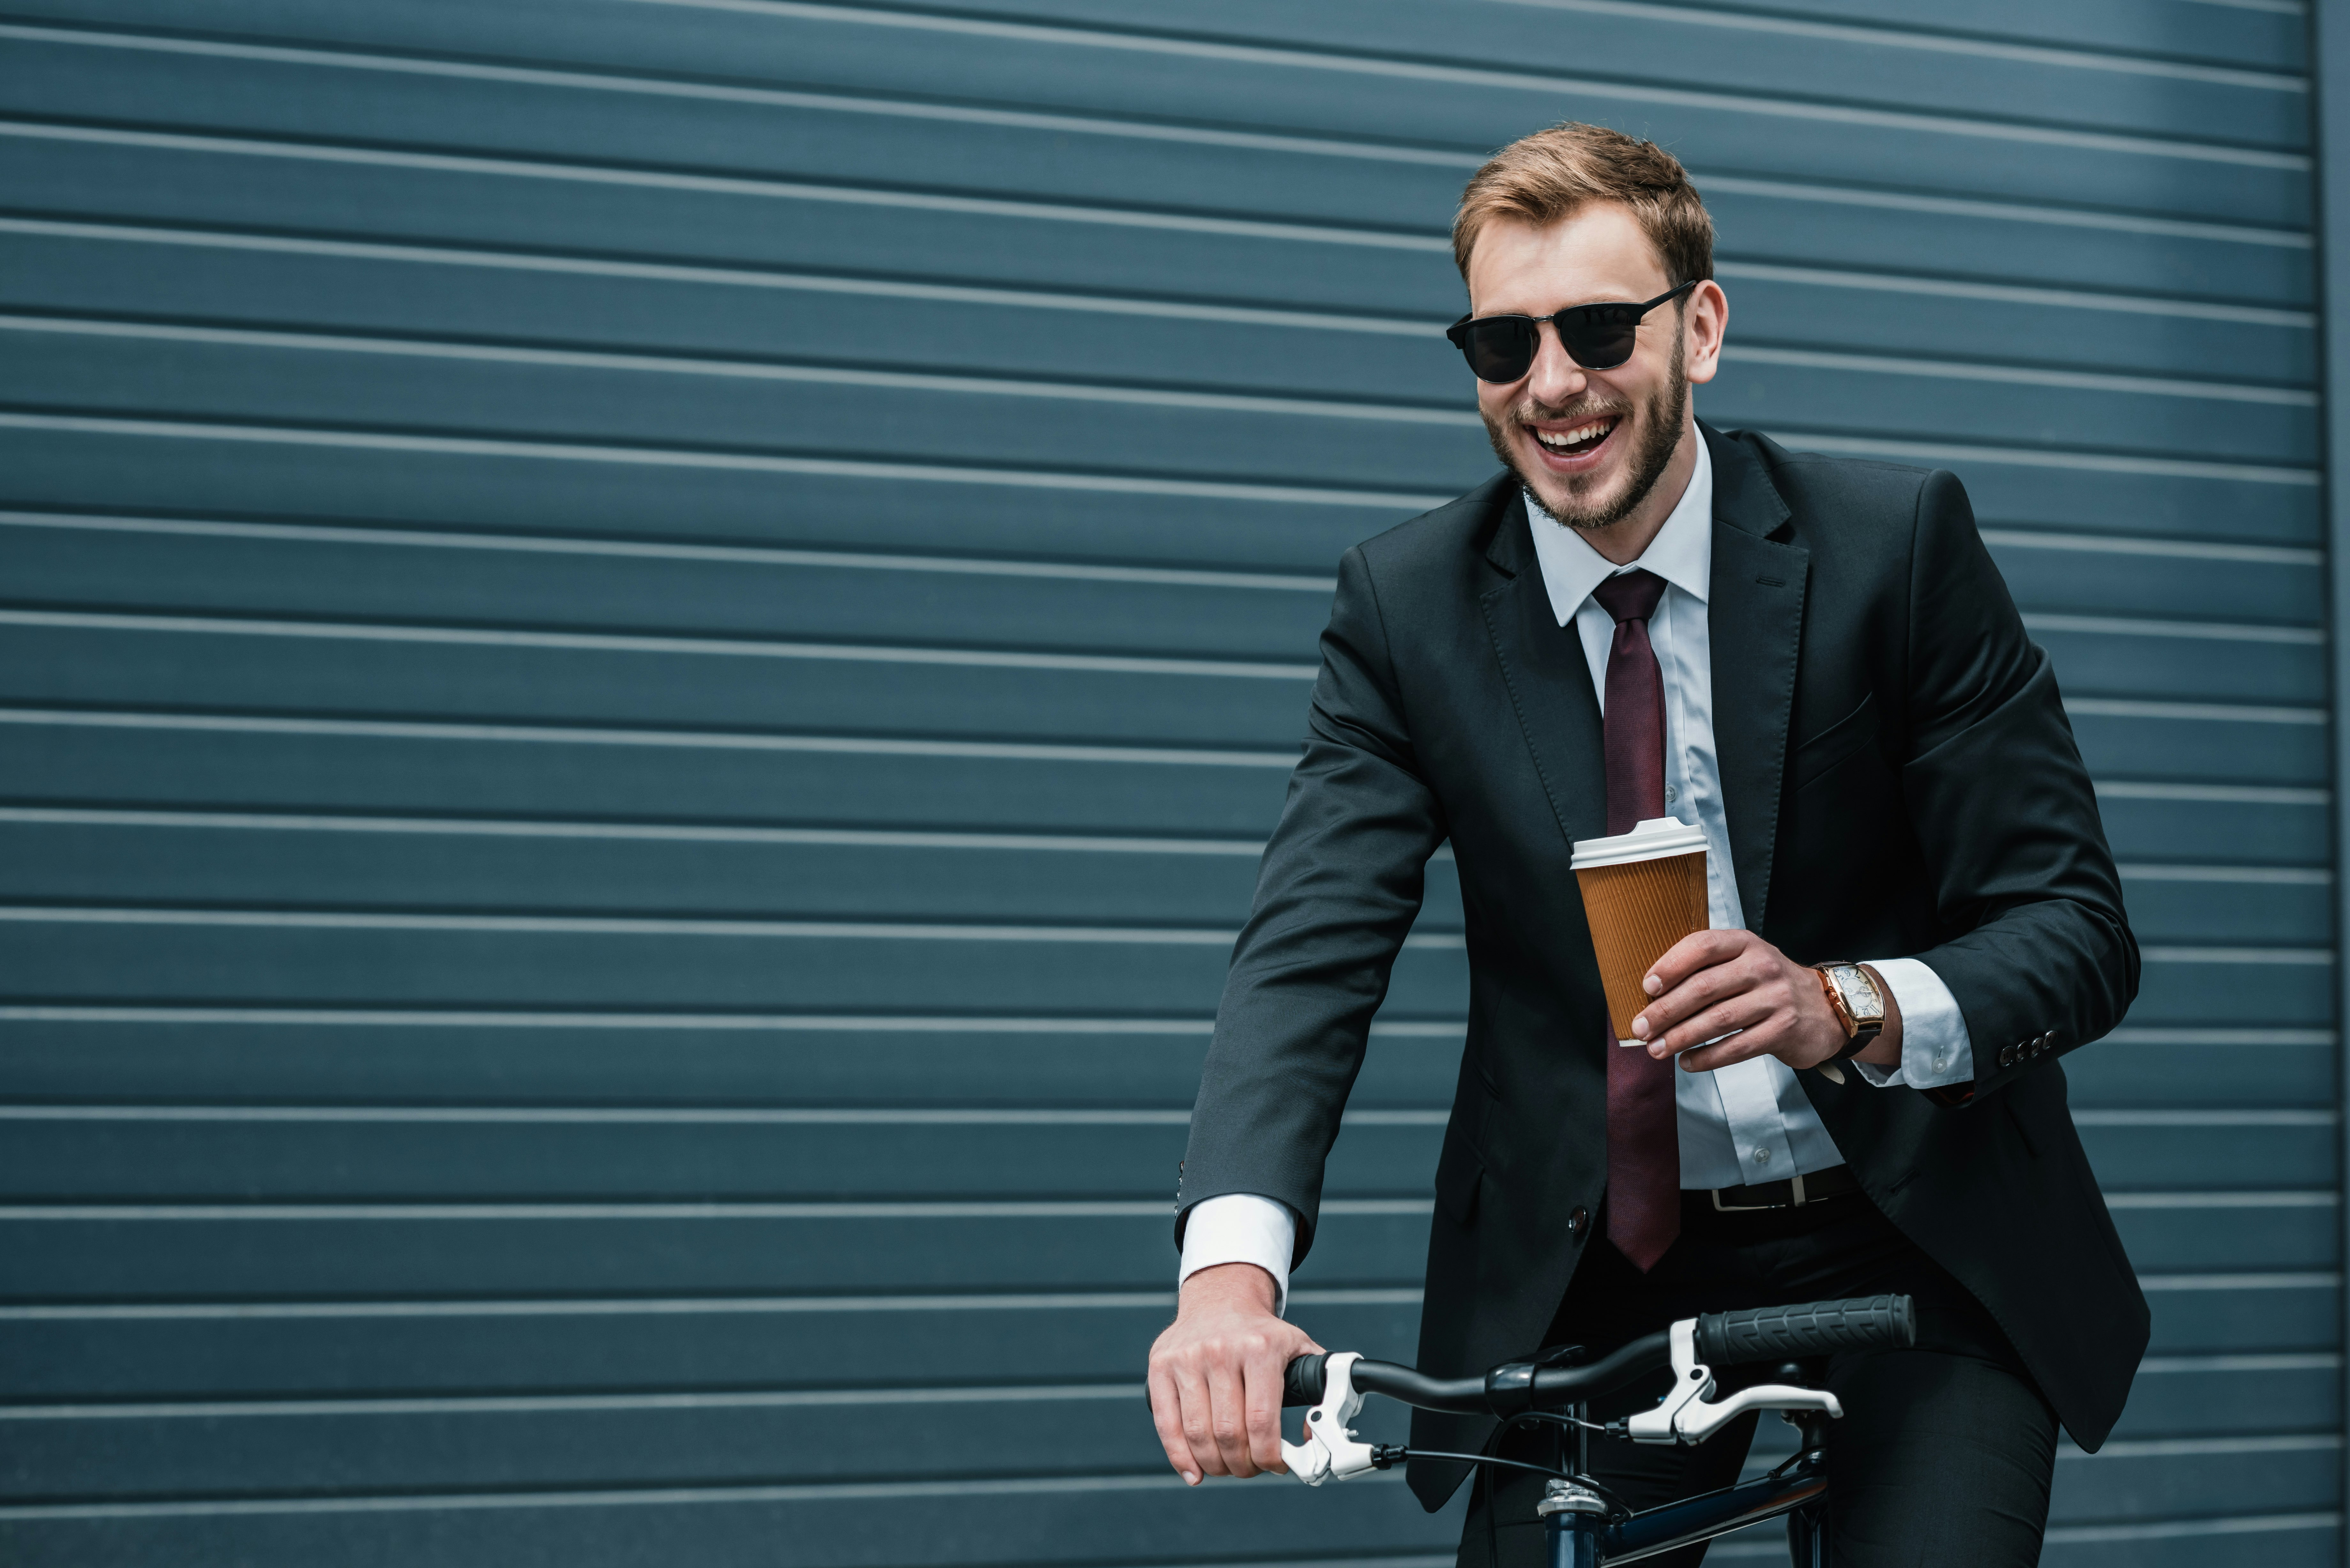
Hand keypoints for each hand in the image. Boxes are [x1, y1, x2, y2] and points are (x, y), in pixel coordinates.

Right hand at [1147, 1262, 1321, 1483]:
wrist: (1220, 1298)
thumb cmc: (1262, 1333)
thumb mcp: (1298, 1346)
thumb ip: (1321, 1386)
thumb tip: (1318, 1433)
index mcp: (1259, 1348)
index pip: (1261, 1421)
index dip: (1269, 1457)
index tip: (1277, 1466)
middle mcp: (1220, 1351)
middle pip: (1228, 1433)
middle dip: (1243, 1465)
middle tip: (1251, 1468)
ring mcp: (1186, 1358)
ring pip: (1198, 1433)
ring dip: (1215, 1465)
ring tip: (1228, 1467)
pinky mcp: (1161, 1365)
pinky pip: (1166, 1423)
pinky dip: (1180, 1457)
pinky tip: (1194, 1472)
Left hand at [1629, 930, 1901, 1072]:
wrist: (1827, 1008)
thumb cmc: (1768, 985)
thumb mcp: (1744, 961)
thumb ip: (1707, 968)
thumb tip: (1653, 994)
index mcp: (1745, 943)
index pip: (1702, 946)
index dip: (1670, 965)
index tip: (1646, 987)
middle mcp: (1762, 966)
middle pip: (1704, 987)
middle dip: (1665, 1010)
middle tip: (1641, 1028)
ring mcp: (1775, 999)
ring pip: (1717, 1019)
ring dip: (1680, 1037)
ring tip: (1656, 1049)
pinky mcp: (1783, 1030)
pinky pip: (1737, 1047)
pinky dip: (1707, 1057)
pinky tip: (1687, 1062)